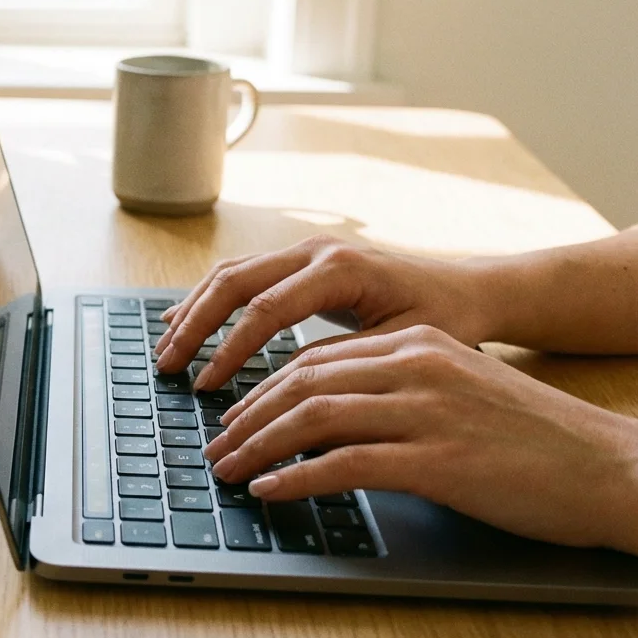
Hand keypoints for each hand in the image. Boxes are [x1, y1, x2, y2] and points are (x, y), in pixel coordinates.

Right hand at [154, 235, 494, 390]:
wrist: (471, 289)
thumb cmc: (446, 322)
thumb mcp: (401, 349)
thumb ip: (342, 363)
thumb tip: (283, 386)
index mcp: (340, 269)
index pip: (265, 310)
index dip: (229, 351)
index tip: (206, 387)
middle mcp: (315, 250)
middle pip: (233, 282)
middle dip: (195, 327)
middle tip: (168, 366)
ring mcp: (304, 250)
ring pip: (230, 273)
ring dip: (193, 311)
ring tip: (165, 348)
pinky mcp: (300, 261)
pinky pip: (242, 274)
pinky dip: (208, 299)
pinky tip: (183, 320)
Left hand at [202, 325, 637, 553]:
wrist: (608, 466)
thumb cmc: (531, 439)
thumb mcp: (457, 392)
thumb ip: (395, 392)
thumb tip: (326, 417)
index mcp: (416, 344)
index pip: (314, 359)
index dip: (262, 390)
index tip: (232, 417)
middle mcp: (415, 365)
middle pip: (301, 383)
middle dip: (246, 417)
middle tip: (215, 447)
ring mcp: (426, 410)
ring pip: (312, 417)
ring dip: (257, 446)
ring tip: (227, 471)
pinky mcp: (437, 458)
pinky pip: (345, 463)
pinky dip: (297, 477)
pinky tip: (270, 490)